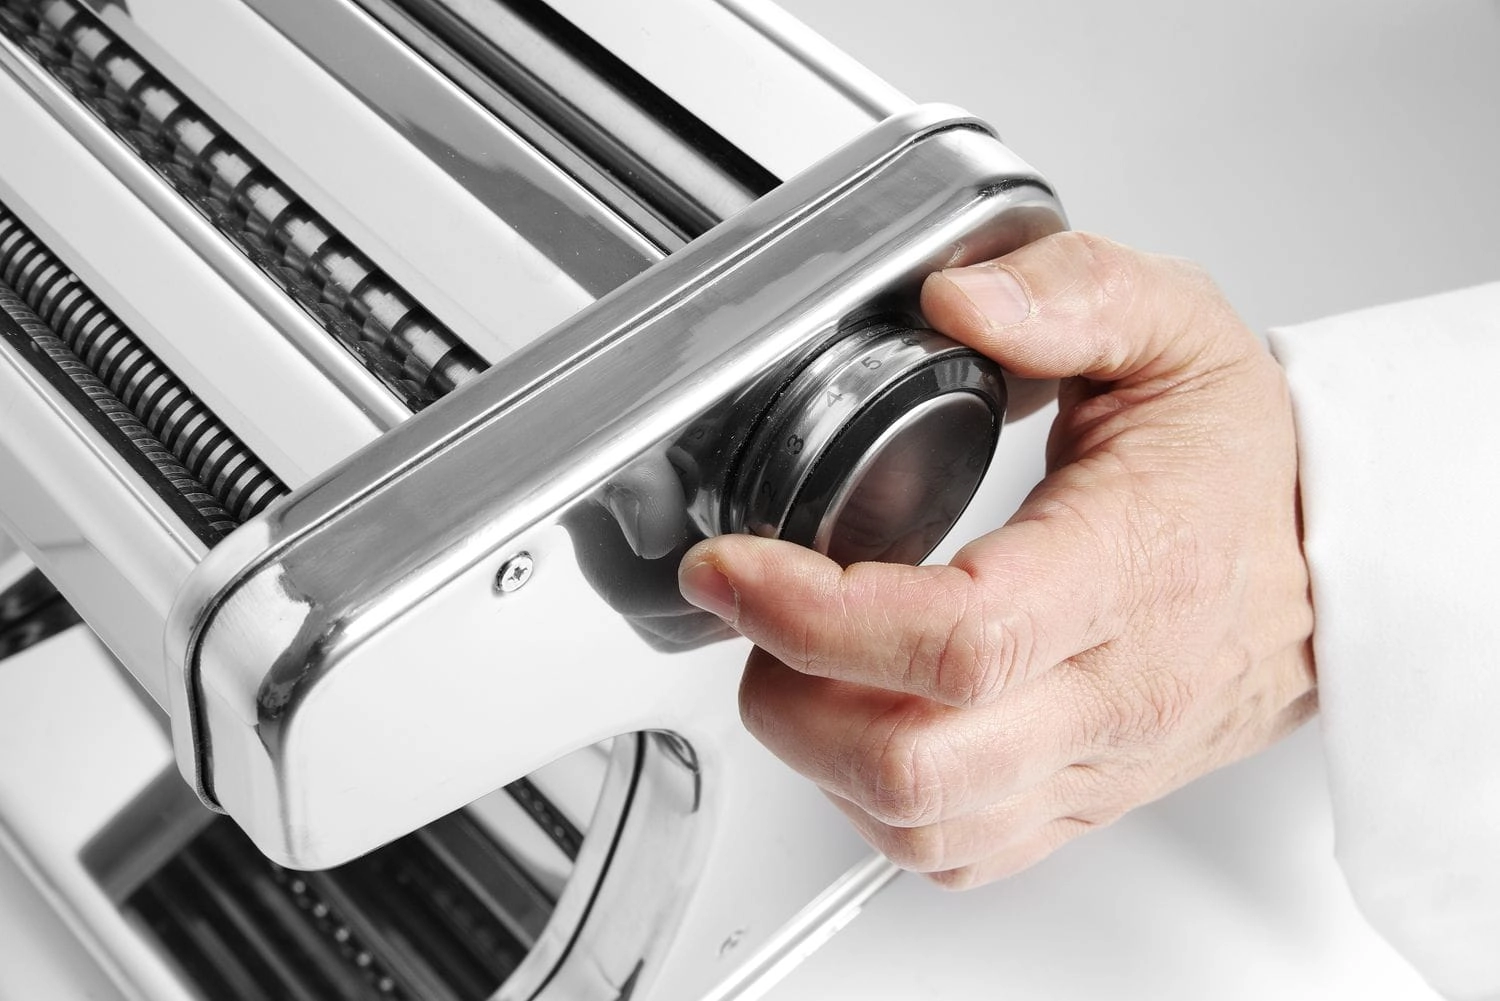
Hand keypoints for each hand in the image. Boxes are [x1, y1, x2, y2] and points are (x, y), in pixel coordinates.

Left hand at [677, 232, 1316, 887]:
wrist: (1330, 559)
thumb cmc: (1249, 460)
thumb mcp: (1174, 328)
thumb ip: (1069, 293)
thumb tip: (954, 301)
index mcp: (1126, 570)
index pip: (954, 638)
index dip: (811, 614)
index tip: (733, 566)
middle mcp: (1113, 692)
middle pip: (916, 764)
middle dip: (787, 697)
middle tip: (751, 614)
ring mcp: (1095, 762)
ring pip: (922, 828)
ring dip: (816, 758)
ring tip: (794, 666)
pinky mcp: (1080, 800)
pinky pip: (956, 853)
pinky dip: (875, 808)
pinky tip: (860, 727)